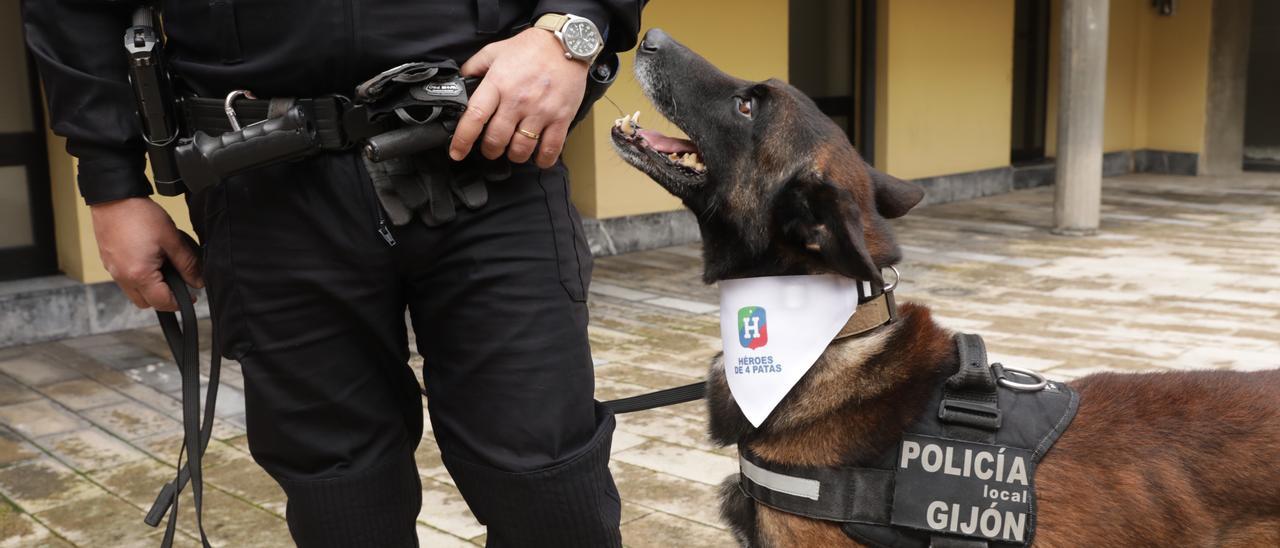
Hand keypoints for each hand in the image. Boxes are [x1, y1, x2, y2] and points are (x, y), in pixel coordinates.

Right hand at [90, 197, 201, 310]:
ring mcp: (112, 269)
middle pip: (145, 302)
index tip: (191, 296)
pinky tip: (148, 258)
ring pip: (134, 291)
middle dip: (162, 298)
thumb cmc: (140, 215)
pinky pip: (124, 278)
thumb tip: (198, 281)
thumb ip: (188, 264)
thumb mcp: (172, 239)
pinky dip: (138, 276)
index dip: (179, 303)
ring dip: (149, 287)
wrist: (113, 197)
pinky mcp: (108, 260)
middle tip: (177, 283)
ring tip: (163, 268)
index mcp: (139, 274)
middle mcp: (122, 276)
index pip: (162, 303)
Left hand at [449, 27, 588, 168]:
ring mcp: (540, 111)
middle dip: (490, 150)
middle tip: (491, 148)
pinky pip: (550, 149)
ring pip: (521, 149)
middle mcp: (518, 100)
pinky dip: (542, 159)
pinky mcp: (561, 118)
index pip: (474, 117)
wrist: (567, 43)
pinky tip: (538, 156)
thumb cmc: (532, 48)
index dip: (462, 140)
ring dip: (514, 155)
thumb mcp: (495, 51)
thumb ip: (475, 67)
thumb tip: (459, 82)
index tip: (457, 152)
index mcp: (498, 83)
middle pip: (496, 139)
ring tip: (514, 150)